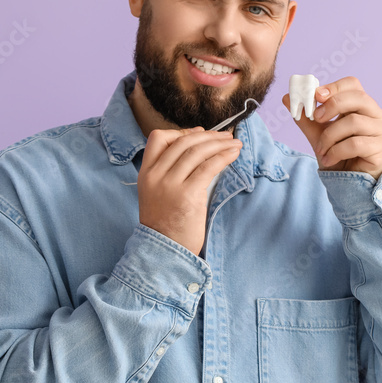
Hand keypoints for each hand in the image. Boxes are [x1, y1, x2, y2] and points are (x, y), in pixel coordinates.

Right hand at [136, 127, 241, 254]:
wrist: (164, 251)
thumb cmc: (166, 223)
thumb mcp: (157, 192)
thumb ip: (169, 171)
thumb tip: (197, 147)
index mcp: (146, 172)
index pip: (158, 138)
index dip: (182, 131)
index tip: (201, 133)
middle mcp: (155, 175)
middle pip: (183, 142)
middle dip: (209, 136)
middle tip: (226, 136)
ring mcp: (170, 185)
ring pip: (197, 151)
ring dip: (220, 144)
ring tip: (235, 143)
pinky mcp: (187, 195)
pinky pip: (208, 167)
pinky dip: (223, 157)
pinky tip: (234, 154)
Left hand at [282, 76, 381, 179]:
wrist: (351, 185)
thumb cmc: (340, 156)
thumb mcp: (318, 134)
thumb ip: (305, 117)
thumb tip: (287, 98)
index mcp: (363, 106)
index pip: (353, 84)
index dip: (334, 87)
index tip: (316, 95)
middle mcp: (377, 115)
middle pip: (357, 98)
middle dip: (332, 106)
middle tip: (315, 118)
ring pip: (354, 122)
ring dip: (330, 136)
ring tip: (321, 149)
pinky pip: (356, 144)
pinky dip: (337, 151)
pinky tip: (328, 159)